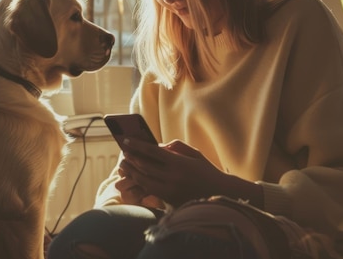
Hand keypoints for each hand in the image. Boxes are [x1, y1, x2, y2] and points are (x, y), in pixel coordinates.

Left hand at [119, 138, 262, 207]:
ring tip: (124, 165)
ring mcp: (171, 191)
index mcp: (179, 163)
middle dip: (132, 158)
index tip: (126, 141)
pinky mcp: (170, 201)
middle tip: (123, 153)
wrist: (220, 193)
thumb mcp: (194, 153)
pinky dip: (141, 182)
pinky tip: (135, 176)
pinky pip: (150, 191)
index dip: (137, 146)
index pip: (152, 152)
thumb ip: (176, 146)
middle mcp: (173, 178)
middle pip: (145, 166)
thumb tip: (159, 146)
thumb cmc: (206, 170)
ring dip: (132, 172)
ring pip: (144, 180)